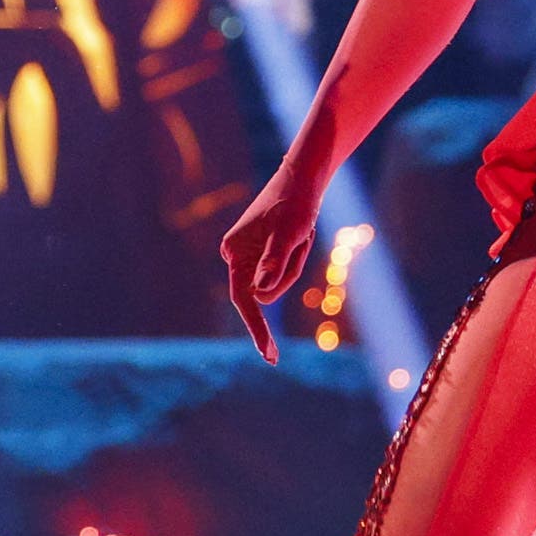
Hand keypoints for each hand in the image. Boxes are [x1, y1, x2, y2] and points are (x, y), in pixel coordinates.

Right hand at [219, 154, 329, 363]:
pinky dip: (293, 260)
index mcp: (234, 252)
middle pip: (265, 291)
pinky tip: (298, 235)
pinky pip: (279, 273)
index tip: (271, 355)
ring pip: (275, 282)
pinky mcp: (256, 254)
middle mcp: (233, 255)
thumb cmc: (295, 205)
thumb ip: (275, 260)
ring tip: (301, 235)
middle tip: (302, 240)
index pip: (243, 300)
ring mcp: (244, 255)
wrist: (301, 181)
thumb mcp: (290, 232)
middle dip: (288, 274)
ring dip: (294, 264)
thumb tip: (261, 290)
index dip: (257, 329)